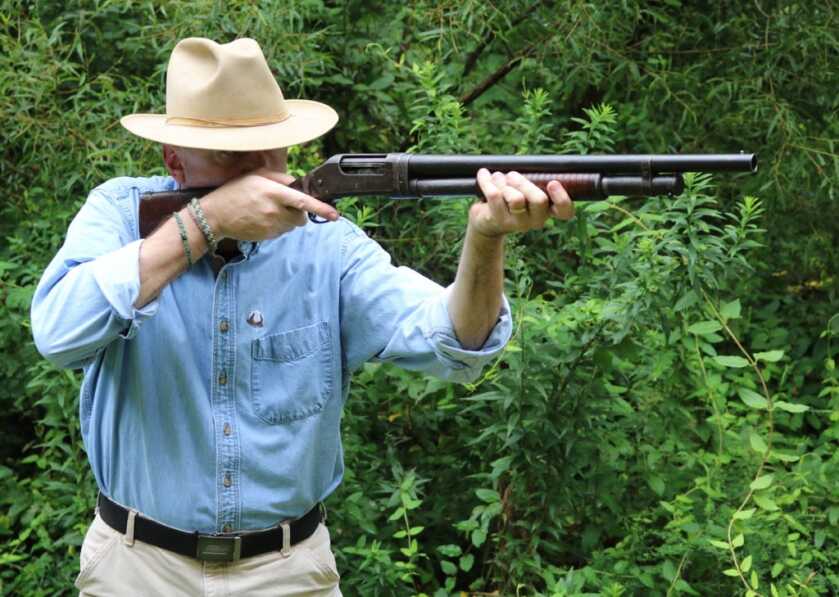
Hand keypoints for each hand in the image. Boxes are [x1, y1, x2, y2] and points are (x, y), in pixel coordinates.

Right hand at [199, 168, 338, 240]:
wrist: (215, 216)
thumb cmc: (234, 191)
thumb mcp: (256, 176)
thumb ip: (280, 178)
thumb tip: (297, 183)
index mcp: (273, 193)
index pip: (303, 202)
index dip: (321, 209)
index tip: (335, 215)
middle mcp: (274, 211)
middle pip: (301, 216)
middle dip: (300, 211)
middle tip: (285, 203)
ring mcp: (271, 226)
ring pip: (293, 225)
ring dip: (288, 218)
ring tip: (268, 209)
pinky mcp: (268, 237)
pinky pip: (282, 232)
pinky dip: (279, 225)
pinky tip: (262, 218)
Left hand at [470, 169, 573, 237]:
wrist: (486, 221)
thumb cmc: (509, 199)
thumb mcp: (524, 190)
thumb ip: (533, 180)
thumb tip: (534, 165)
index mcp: (547, 211)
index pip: (565, 212)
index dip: (562, 198)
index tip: (552, 183)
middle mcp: (535, 220)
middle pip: (539, 200)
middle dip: (524, 182)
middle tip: (512, 175)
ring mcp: (517, 223)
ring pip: (516, 198)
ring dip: (504, 181)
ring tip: (497, 177)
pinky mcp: (498, 221)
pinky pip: (494, 195)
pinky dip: (487, 180)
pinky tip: (483, 174)